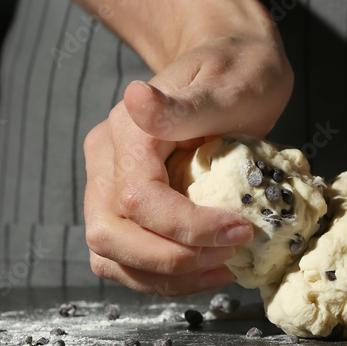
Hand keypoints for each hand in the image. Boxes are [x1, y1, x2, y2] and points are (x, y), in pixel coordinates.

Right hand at [83, 33, 292, 295]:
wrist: (231, 69)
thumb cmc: (237, 72)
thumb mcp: (228, 83)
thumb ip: (185, 105)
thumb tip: (136, 99)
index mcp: (128, 130)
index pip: (137, 199)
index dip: (186, 226)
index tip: (240, 231)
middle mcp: (107, 159)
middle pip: (109, 234)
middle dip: (170, 260)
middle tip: (229, 256)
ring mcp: (109, 184)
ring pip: (111, 255)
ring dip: (166, 277)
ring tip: (222, 269)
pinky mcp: (124, 207)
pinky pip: (127, 258)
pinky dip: (164, 275)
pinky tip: (208, 268)